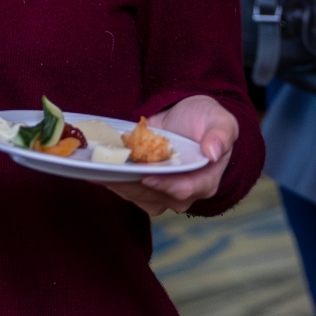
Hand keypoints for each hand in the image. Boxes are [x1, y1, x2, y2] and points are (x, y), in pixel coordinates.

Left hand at [103, 95, 236, 217]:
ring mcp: (162, 192)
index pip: (184, 190)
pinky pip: (127, 190)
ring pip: (137, 196)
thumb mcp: (220, 121)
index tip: (146, 177)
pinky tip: (95, 171)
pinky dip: (111, 181)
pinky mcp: (145, 187)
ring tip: (99, 170)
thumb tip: (213, 151)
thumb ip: (220, 135)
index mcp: (205, 180)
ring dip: (118, 184)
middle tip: (111, 171)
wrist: (187, 119)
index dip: (165, 185)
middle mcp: (183, 192)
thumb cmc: (206, 120)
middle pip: (155, 196)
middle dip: (132, 185)